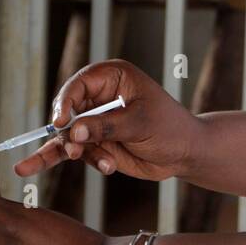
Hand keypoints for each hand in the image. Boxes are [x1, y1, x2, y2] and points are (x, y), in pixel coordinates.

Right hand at [15, 59, 203, 180]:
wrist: (185, 152)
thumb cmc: (169, 128)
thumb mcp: (140, 124)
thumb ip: (106, 127)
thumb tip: (74, 131)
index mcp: (112, 77)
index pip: (78, 84)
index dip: (65, 102)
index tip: (60, 123)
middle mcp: (100, 96)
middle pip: (68, 111)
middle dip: (69, 133)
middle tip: (75, 150)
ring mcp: (96, 121)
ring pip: (70, 135)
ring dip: (80, 151)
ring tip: (105, 163)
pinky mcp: (97, 142)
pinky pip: (80, 151)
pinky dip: (88, 160)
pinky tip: (107, 167)